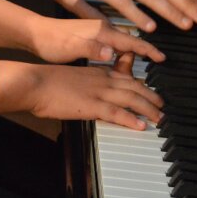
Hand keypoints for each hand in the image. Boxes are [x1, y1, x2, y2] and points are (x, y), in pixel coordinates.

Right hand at [26, 63, 163, 130]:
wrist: (35, 83)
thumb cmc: (46, 81)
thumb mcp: (70, 77)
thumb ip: (84, 83)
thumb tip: (87, 92)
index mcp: (96, 71)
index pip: (125, 76)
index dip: (140, 84)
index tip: (149, 90)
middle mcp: (102, 79)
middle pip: (134, 86)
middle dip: (151, 96)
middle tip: (161, 106)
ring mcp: (98, 92)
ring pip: (131, 99)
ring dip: (148, 108)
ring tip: (159, 117)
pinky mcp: (92, 106)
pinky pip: (117, 113)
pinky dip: (131, 119)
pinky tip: (140, 125)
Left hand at [29, 17, 164, 64]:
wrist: (34, 33)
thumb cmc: (50, 41)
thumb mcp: (70, 47)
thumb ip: (92, 49)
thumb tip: (111, 52)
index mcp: (100, 32)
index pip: (130, 42)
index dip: (147, 51)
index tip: (161, 57)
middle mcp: (102, 30)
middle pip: (132, 41)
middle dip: (148, 50)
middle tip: (161, 60)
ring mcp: (97, 31)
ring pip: (124, 40)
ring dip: (138, 50)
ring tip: (149, 57)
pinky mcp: (92, 35)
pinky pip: (115, 41)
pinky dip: (125, 48)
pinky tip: (125, 54)